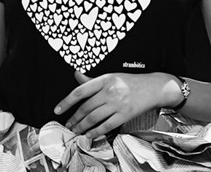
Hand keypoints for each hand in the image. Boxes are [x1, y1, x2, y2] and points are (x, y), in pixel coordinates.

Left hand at [54, 71, 173, 138]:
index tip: (57, 109)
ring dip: (82, 126)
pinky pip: (106, 126)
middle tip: (68, 124)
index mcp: (104, 79)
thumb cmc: (131, 82)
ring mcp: (117, 104)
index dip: (66, 102)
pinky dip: (95, 131)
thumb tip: (76, 76)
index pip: (80, 91)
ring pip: (93, 118)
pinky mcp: (125, 115)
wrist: (153, 88)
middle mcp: (109, 91)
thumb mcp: (111, 76)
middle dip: (74, 118)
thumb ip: (92, 80)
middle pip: (85, 108)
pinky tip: (89, 134)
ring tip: (76, 130)